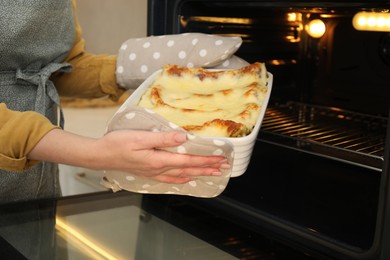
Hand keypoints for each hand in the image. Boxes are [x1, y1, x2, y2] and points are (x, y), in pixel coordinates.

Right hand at [28, 129, 228, 183]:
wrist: (99, 155)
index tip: (220, 160)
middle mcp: (158, 169)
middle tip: (222, 169)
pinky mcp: (147, 172)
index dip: (206, 161)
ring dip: (197, 174)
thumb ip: (163, 138)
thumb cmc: (117, 144)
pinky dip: (181, 178)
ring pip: (180, 175)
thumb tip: (183, 138)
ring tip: (209, 174)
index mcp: (159, 160)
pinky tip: (184, 178)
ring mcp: (153, 172)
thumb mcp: (140, 138)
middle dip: (206, 169)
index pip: (188, 162)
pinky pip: (169, 178)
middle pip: (188, 170)